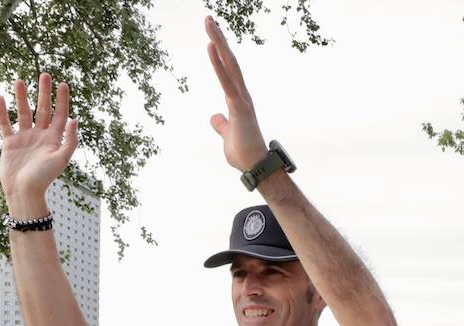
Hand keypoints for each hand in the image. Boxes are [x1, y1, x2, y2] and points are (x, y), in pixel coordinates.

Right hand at [0, 73, 78, 210]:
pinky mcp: (10, 142)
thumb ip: (69, 140)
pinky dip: (2, 112)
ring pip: (24, 112)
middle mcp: (40, 136)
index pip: (60, 115)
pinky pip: (5, 123)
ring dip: (22, 97)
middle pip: (43, 109)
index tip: (63, 84)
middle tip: (45, 74)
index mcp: (54, 139)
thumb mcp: (61, 158)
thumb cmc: (44, 178)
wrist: (23, 192)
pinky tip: (0, 98)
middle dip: (44, 93)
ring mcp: (24, 138)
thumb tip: (75, 120)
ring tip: (19, 81)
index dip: (62, 100)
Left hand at [205, 16, 269, 171]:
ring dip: (218, 43)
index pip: (227, 70)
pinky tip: (210, 47)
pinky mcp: (239, 107)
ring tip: (209, 23)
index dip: (219, 52)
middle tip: (208, 19)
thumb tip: (215, 117)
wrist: (255, 168)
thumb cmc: (243, 153)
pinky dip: (218, 64)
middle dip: (218, 39)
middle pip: (229, 61)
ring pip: (229, 65)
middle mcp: (242, 95)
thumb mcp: (227, 134)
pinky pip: (227, 81)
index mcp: (237, 99)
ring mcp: (242, 99)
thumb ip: (221, 124)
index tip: (211, 35)